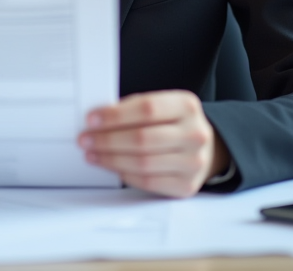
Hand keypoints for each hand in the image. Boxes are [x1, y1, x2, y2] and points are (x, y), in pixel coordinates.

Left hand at [78, 90, 226, 197]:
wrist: (207, 149)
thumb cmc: (174, 124)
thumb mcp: (164, 107)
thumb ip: (135, 109)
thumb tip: (98, 120)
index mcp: (187, 106)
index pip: (146, 108)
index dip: (115, 115)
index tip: (91, 119)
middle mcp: (194, 134)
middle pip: (142, 138)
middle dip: (107, 139)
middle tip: (85, 139)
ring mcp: (193, 162)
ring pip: (142, 163)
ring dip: (111, 159)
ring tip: (92, 154)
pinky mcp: (187, 186)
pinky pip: (148, 182)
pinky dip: (125, 174)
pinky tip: (111, 167)